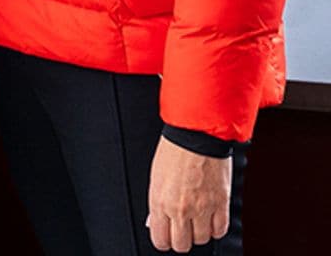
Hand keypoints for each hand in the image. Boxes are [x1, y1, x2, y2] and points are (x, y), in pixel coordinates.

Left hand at [147, 136, 231, 251]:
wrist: (196, 134)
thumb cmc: (174, 149)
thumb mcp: (156, 176)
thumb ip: (158, 201)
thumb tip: (158, 219)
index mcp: (160, 201)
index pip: (161, 240)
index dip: (163, 239)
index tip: (165, 235)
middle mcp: (181, 209)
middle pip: (182, 245)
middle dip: (180, 238)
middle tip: (181, 227)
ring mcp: (202, 209)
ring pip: (202, 240)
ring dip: (199, 232)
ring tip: (196, 218)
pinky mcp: (221, 204)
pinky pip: (220, 230)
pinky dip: (215, 227)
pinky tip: (210, 217)